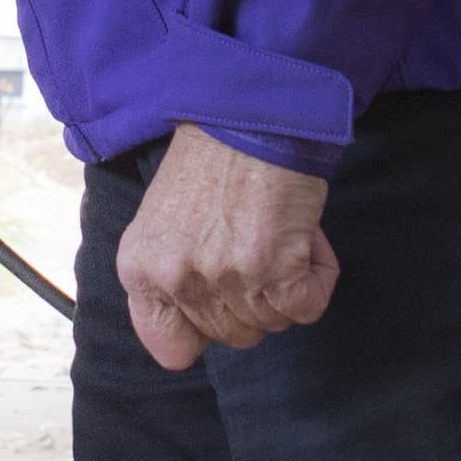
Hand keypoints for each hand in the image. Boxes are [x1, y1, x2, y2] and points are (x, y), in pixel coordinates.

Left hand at [116, 127, 338, 369]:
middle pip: (233, 336)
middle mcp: (177, 279)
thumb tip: (205, 321)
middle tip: (260, 245)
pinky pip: (306, 308)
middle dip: (254, 297)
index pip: (171, 348)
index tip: (222, 298)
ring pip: (272, 323)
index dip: (205, 329)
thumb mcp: (164, 220)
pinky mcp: (274, 270)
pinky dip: (318, 280)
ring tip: (282, 234)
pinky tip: (308, 241)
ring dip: (288, 283)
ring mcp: (225, 277)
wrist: (252, 111)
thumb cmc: (213, 157)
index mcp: (141, 269)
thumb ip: (172, 274)